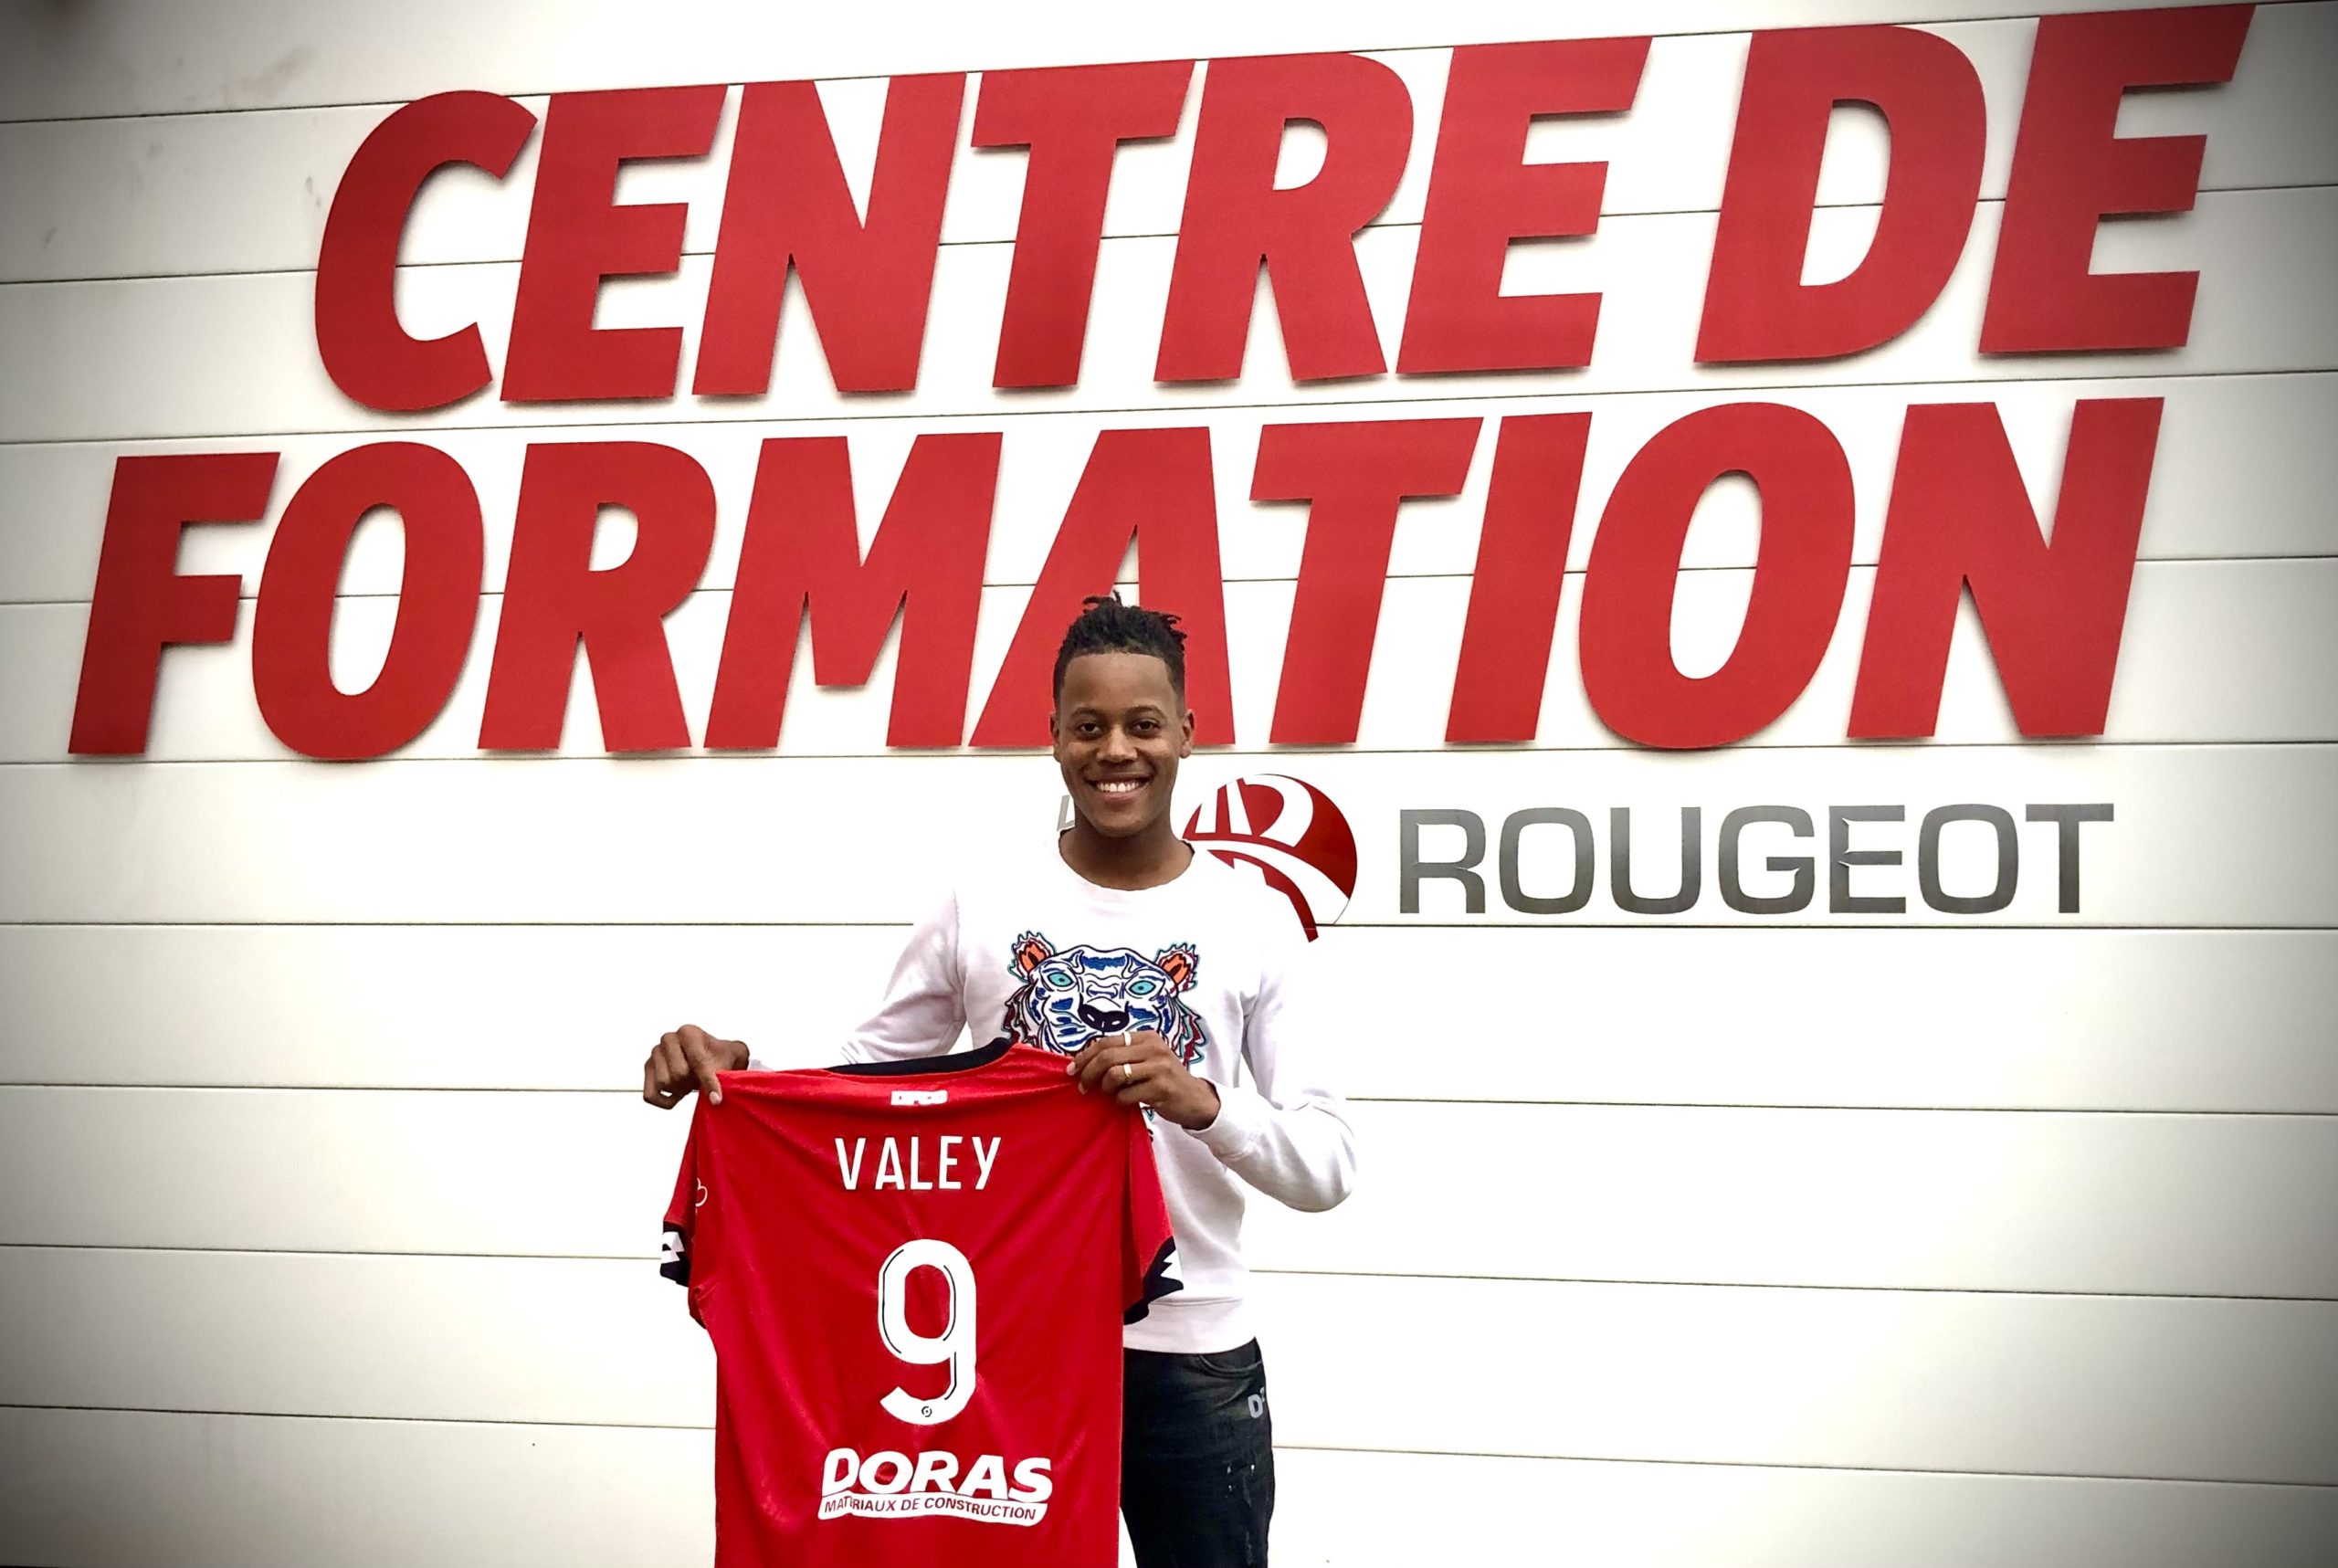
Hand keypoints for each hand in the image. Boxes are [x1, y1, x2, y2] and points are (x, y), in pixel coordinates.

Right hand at [644, 1024, 749, 1107]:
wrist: (712, 1056)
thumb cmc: (719, 1057)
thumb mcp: (727, 1061)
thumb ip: (719, 1076)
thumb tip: (713, 1097)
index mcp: (688, 1032)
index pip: (697, 1061)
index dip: (708, 1082)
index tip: (717, 1098)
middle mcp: (668, 1039)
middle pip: (678, 1074)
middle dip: (692, 1083)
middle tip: (700, 1080)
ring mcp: (656, 1052)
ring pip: (664, 1083)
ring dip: (680, 1090)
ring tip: (689, 1083)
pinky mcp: (648, 1068)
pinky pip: (650, 1094)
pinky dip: (664, 1101)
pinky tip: (677, 1095)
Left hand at [1068, 1030, 1219, 1130]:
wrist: (1195, 1099)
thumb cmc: (1164, 1079)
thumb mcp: (1147, 1060)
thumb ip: (1123, 1056)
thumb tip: (1084, 1062)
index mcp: (1147, 1037)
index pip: (1107, 1041)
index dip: (1085, 1055)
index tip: (1072, 1069)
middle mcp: (1154, 1048)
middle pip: (1108, 1056)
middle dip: (1089, 1072)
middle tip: (1082, 1086)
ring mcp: (1159, 1067)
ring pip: (1115, 1074)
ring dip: (1104, 1087)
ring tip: (1107, 1093)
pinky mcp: (1161, 1088)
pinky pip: (1126, 1094)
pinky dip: (1119, 1101)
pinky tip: (1124, 1102)